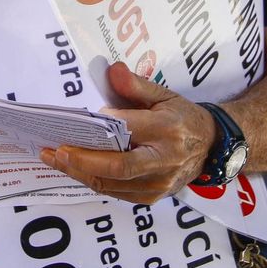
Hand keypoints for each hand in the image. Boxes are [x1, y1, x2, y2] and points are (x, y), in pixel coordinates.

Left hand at [40, 62, 218, 205]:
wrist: (212, 147)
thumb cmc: (183, 118)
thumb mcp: (164, 95)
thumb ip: (136, 85)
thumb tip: (112, 71)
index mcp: (168, 129)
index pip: (127, 130)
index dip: (99, 129)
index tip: (75, 122)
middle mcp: (164, 160)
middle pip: (117, 166)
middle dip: (81, 160)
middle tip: (55, 151)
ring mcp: (159, 183)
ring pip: (112, 183)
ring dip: (80, 173)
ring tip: (54, 159)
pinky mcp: (152, 197)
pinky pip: (116, 193)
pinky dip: (93, 181)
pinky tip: (75, 169)